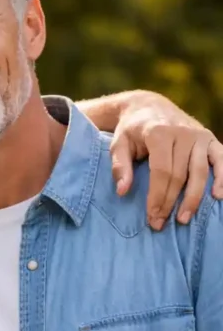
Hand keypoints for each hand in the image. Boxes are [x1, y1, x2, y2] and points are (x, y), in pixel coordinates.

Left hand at [109, 96, 222, 229]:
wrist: (149, 107)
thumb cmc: (131, 130)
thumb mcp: (118, 144)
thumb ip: (120, 166)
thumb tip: (122, 191)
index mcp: (159, 133)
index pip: (162, 171)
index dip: (158, 196)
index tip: (152, 216)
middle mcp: (183, 133)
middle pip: (181, 175)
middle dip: (171, 202)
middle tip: (161, 223)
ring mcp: (199, 135)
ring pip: (201, 172)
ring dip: (194, 198)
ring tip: (185, 219)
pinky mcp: (210, 138)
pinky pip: (221, 159)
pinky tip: (218, 196)